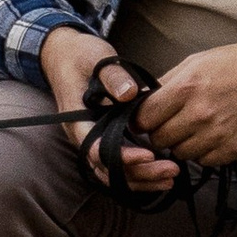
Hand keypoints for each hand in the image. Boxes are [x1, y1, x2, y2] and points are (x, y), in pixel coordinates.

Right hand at [40, 27, 178, 195]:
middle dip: (140, 174)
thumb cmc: (81, 56)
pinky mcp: (104, 140)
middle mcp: (83, 136)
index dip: (122, 157)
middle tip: (171, 171)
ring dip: (141, 180)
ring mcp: (92, 141)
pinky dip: (139, 174)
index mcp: (77, 120)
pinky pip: (118, 167)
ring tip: (170, 178)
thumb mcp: (96, 58)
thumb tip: (129, 93)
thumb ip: (112, 76)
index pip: (96, 149)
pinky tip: (161, 175)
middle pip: (108, 169)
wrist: (66, 56)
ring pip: (113, 174)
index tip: (148, 155)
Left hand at [136, 40, 236, 169]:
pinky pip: (203, 161)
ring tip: (197, 126)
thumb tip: (143, 98)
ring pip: (179, 152)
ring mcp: (215, 135)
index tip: (148, 117)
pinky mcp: (231, 150)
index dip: (143, 118)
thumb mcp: (198, 60)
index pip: (143, 118)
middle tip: (174, 121)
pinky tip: (213, 135)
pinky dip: (203, 152)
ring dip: (182, 143)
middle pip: (158, 139)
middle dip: (162, 131)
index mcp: (185, 88)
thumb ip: (168, 81)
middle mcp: (198, 114)